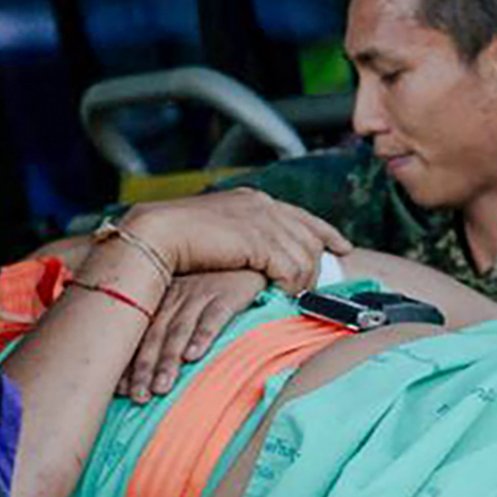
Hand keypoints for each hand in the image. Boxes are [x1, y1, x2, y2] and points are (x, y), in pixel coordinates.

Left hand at [122, 270, 264, 401]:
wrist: (251, 256)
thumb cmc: (219, 282)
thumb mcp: (189, 296)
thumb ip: (173, 323)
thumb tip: (158, 363)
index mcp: (163, 298)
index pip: (140, 334)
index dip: (130, 362)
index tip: (121, 390)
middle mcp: (176, 296)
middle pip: (156, 336)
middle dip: (145, 368)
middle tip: (139, 398)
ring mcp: (200, 293)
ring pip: (179, 330)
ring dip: (169, 360)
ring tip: (162, 387)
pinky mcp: (227, 293)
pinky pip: (213, 317)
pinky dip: (202, 337)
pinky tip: (194, 357)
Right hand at [131, 189, 347, 291]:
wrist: (155, 234)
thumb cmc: (175, 238)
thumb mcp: (217, 232)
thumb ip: (242, 237)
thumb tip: (257, 254)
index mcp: (252, 199)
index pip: (302, 215)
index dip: (325, 231)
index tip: (341, 246)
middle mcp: (263, 205)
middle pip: (310, 237)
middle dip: (316, 264)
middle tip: (312, 287)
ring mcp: (263, 221)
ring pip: (305, 255)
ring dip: (302, 280)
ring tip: (293, 297)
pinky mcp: (260, 241)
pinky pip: (292, 269)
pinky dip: (290, 285)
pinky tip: (282, 295)